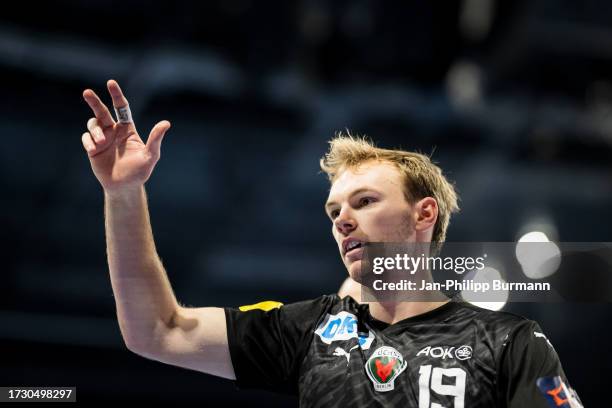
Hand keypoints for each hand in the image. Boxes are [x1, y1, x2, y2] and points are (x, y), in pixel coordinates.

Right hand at [81, 79, 170, 193]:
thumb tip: (166, 123)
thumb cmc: (140, 171)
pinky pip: (86, 138)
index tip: (110, 83)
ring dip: (95, 131)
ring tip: (102, 143)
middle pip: (102, 111)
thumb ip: (155, 139)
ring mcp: (102, 139)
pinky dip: (88, 141)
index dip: (116, 95)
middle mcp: (113, 131)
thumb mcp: (150, 155)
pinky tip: (94, 150)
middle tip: (87, 92)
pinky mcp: (92, 148)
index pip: (121, 108)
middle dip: (94, 101)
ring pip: (92, 124)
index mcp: (127, 129)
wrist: (124, 187)